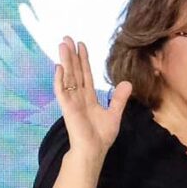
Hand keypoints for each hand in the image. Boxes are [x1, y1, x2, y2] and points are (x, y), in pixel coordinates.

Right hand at [51, 37, 128, 164]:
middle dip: (71, 55)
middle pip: (74, 71)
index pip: (85, 74)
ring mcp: (71, 101)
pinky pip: (62, 91)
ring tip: (62, 45)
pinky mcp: (67, 108)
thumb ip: (118, 99)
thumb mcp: (114, 114)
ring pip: (67, 77)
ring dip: (65, 61)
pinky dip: (60, 80)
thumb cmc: (101, 135)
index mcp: (88, 97)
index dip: (83, 60)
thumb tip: (127, 83)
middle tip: (67, 37)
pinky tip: (59, 67)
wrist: (94, 150)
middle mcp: (78, 96)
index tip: (81, 45)